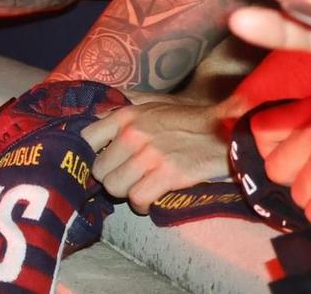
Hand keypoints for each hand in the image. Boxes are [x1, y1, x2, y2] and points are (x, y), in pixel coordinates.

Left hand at [81, 97, 230, 212]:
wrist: (224, 129)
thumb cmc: (186, 119)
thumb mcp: (150, 105)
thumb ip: (121, 112)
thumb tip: (92, 116)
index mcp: (126, 116)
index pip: (86, 139)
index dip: (91, 155)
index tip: (102, 163)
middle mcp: (132, 134)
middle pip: (99, 170)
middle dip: (110, 178)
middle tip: (125, 179)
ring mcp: (149, 155)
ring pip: (114, 188)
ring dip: (125, 193)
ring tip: (138, 189)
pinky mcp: (168, 174)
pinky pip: (137, 199)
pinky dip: (141, 205)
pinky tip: (150, 200)